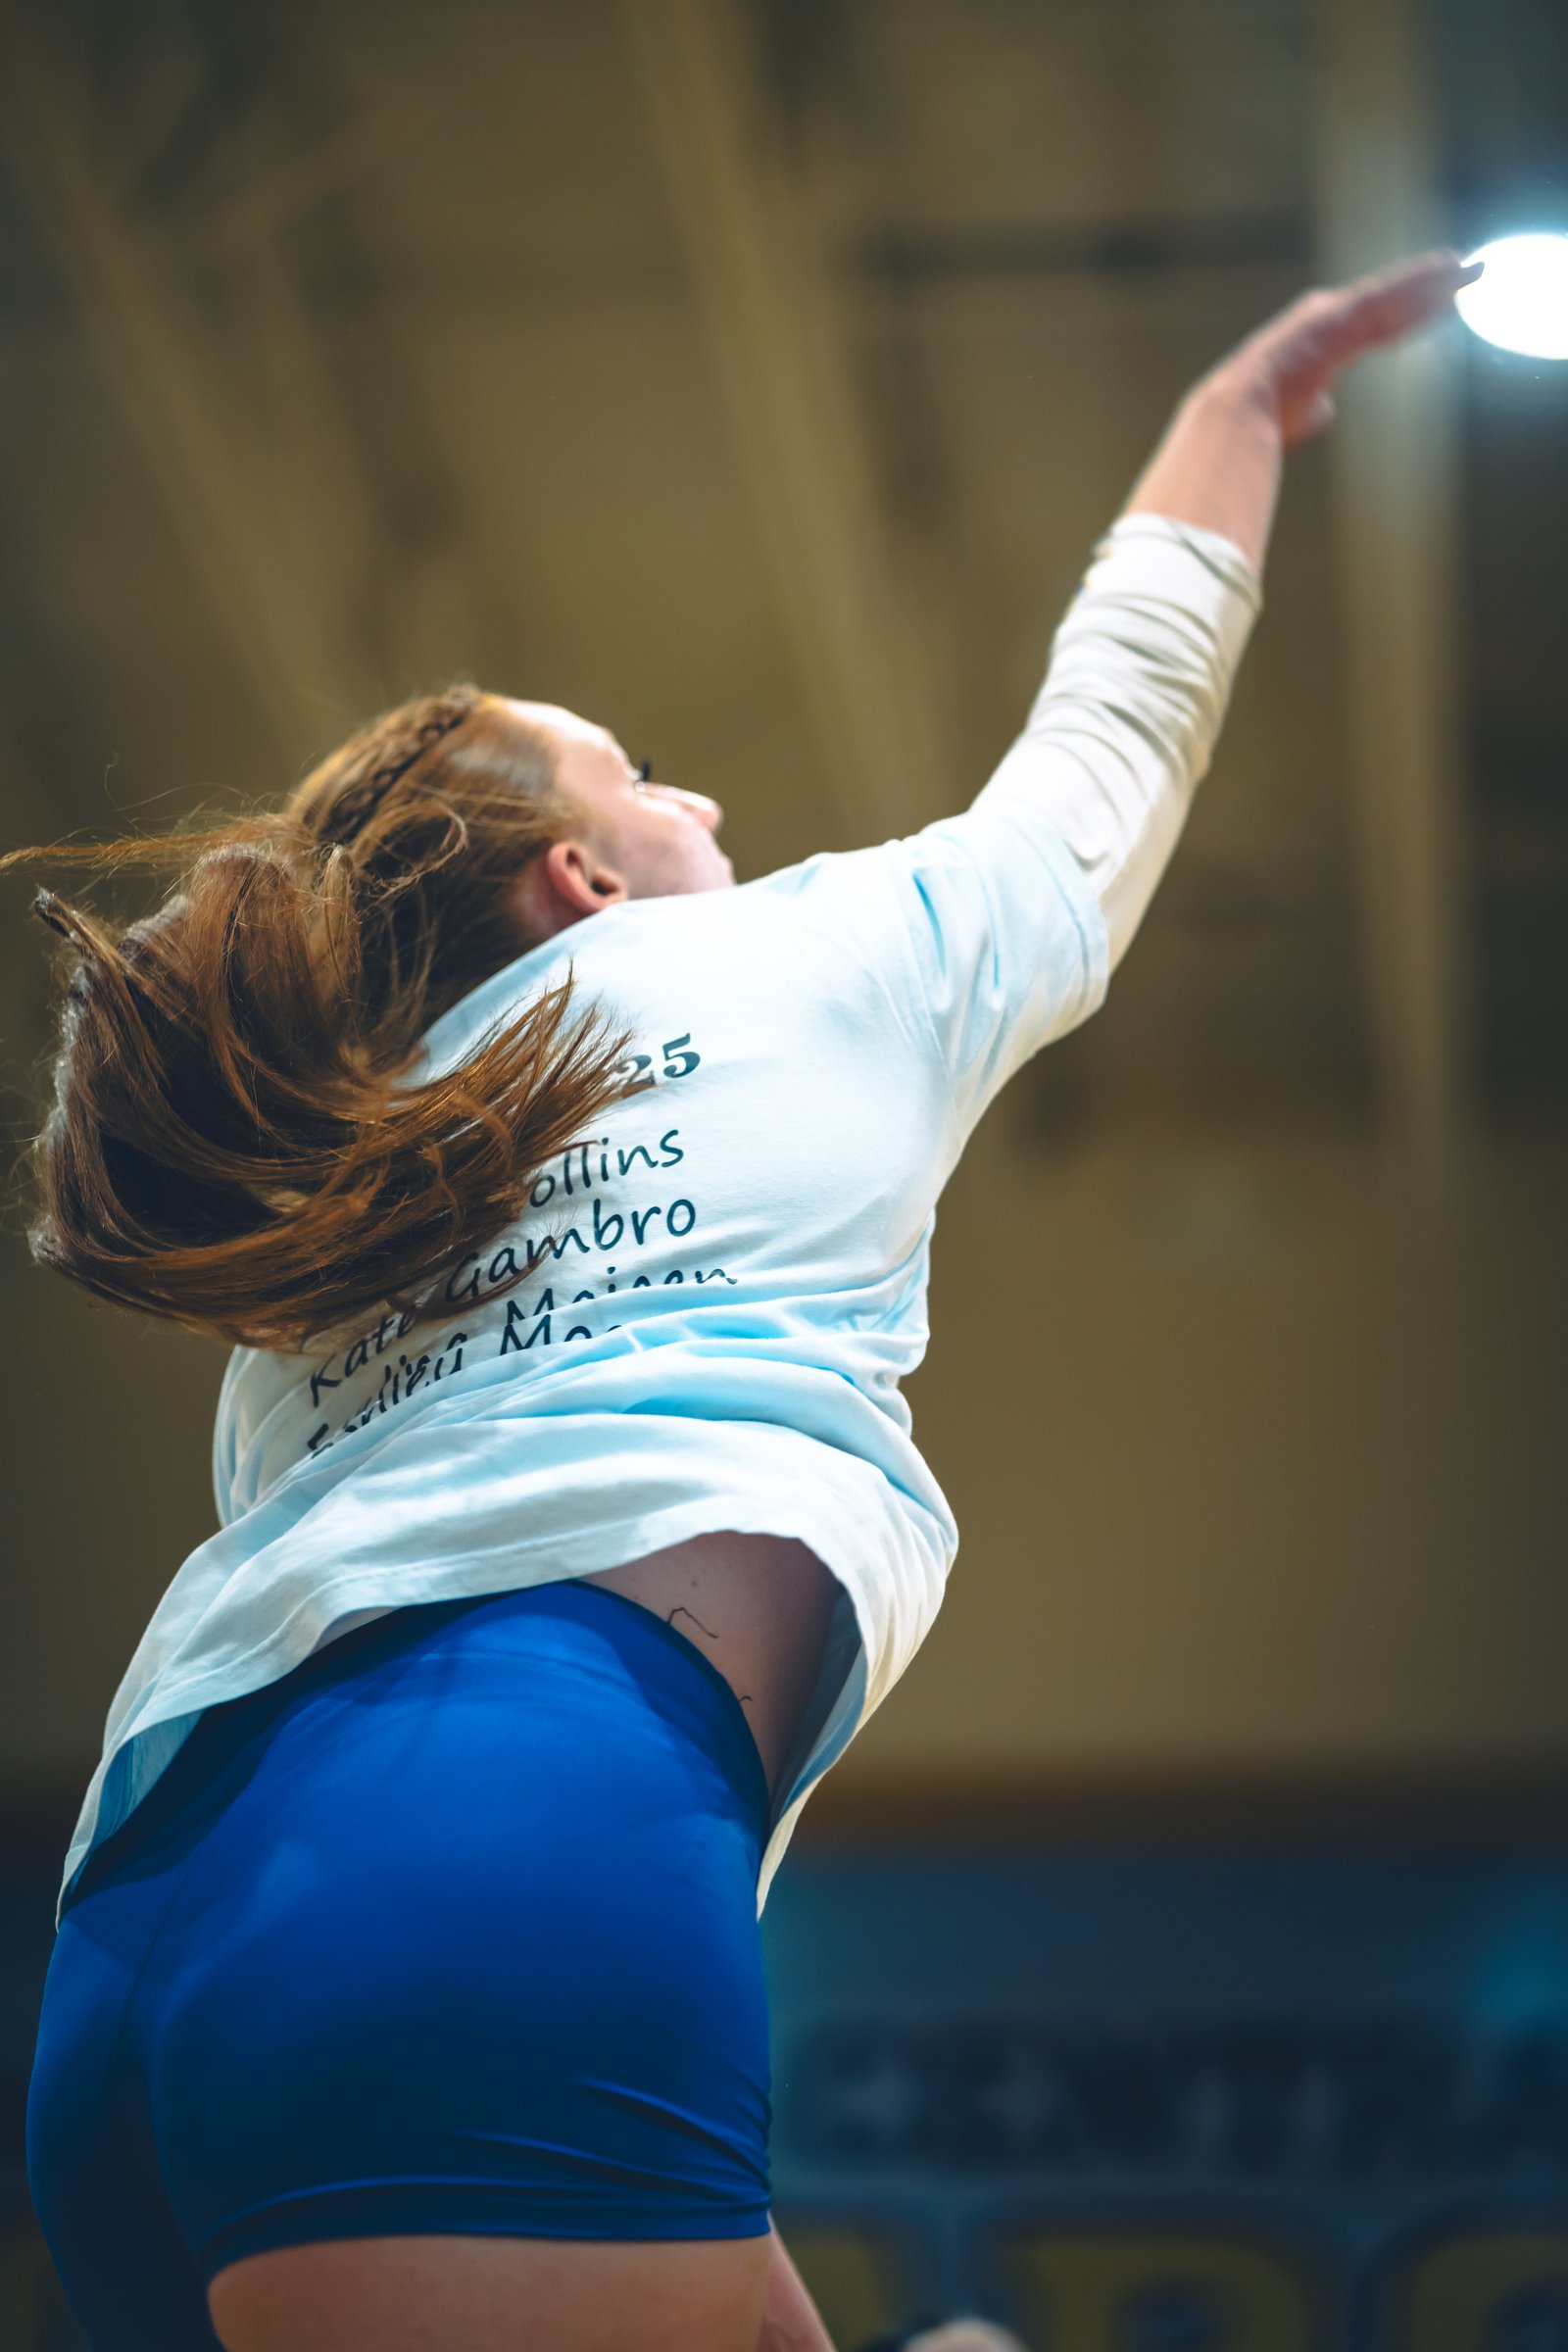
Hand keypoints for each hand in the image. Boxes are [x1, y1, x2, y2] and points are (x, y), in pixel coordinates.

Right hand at [1205, 248, 1483, 447]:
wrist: (1238, 415)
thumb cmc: (1260, 422)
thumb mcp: (1297, 415)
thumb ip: (1316, 407)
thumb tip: (1326, 410)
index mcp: (1321, 341)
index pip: (1377, 327)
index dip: (1409, 315)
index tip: (1438, 306)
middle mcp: (1328, 319)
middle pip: (1390, 303)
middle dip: (1429, 289)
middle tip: (1467, 273)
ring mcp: (1334, 316)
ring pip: (1393, 294)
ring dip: (1433, 280)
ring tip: (1468, 266)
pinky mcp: (1338, 318)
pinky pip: (1386, 296)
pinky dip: (1416, 281)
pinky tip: (1445, 270)